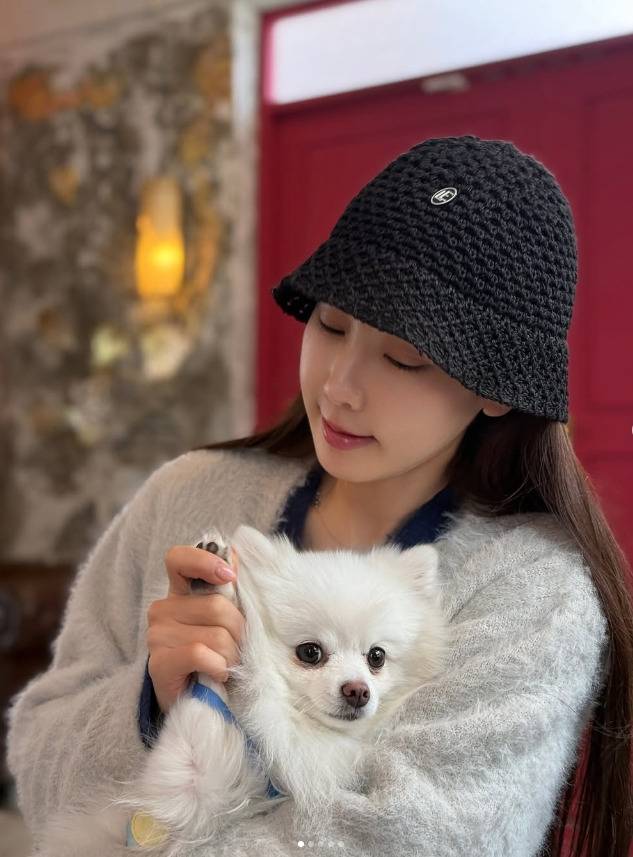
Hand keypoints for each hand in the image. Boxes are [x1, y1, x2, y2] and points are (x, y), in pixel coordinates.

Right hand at [146, 545, 244, 714]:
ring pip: (216, 635)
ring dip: (231, 655)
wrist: (196, 702)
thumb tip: (235, 555)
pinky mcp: (159, 663)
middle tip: (236, 649)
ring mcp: (157, 636)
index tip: (229, 576)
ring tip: (225, 664)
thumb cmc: (215, 655)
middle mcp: (162, 610)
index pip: (178, 559)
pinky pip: (200, 654)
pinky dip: (218, 667)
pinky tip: (216, 675)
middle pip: (218, 606)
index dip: (205, 561)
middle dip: (239, 631)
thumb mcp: (223, 620)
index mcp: (179, 592)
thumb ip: (227, 589)